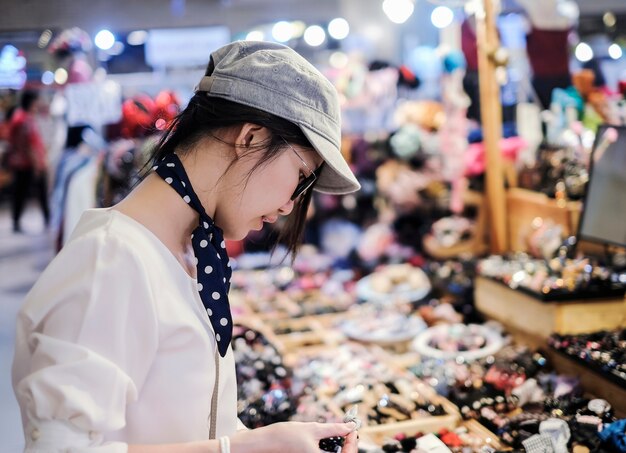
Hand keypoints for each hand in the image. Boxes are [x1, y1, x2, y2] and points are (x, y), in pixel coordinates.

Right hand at [230, 421, 357, 452]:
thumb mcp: (313, 429)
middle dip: (348, 444)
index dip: (352, 441)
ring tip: (340, 432)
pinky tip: (330, 439)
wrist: (266, 442)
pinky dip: (329, 449)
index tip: (352, 428)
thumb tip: (349, 426)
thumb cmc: (287, 436)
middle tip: (348, 429)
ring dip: (340, 447)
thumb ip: (334, 428)